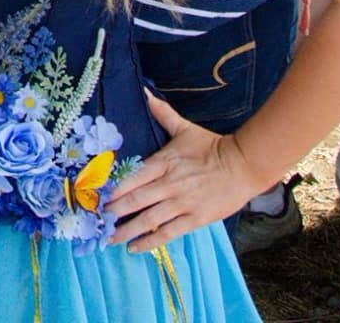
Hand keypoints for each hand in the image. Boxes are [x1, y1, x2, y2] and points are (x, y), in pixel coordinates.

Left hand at [104, 92, 267, 251]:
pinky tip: (134, 248)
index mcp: (164, 163)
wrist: (244, 165)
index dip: (111, 190)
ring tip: (109, 238)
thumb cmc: (213, 147)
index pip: (131, 178)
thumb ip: (162, 113)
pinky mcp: (195, 219)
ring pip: (148, 220)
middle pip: (135, 201)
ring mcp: (182, 203)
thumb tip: (145, 92)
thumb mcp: (185, 129)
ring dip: (126, 231)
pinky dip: (150, 242)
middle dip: (113, 212)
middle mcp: (169, 185)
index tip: (95, 198)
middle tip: (96, 221)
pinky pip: (168, 233)